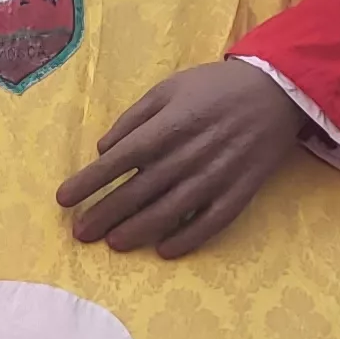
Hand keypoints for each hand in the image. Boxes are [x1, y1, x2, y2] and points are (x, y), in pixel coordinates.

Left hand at [52, 59, 306, 257]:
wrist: (277, 91)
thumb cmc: (213, 88)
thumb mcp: (167, 90)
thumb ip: (132, 119)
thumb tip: (103, 150)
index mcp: (168, 127)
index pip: (118, 161)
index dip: (89, 181)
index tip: (63, 199)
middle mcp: (188, 156)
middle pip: (138, 192)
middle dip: (105, 214)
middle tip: (80, 233)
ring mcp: (216, 176)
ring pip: (170, 212)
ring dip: (138, 231)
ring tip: (113, 243)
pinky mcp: (241, 191)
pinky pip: (212, 222)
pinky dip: (188, 238)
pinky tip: (165, 250)